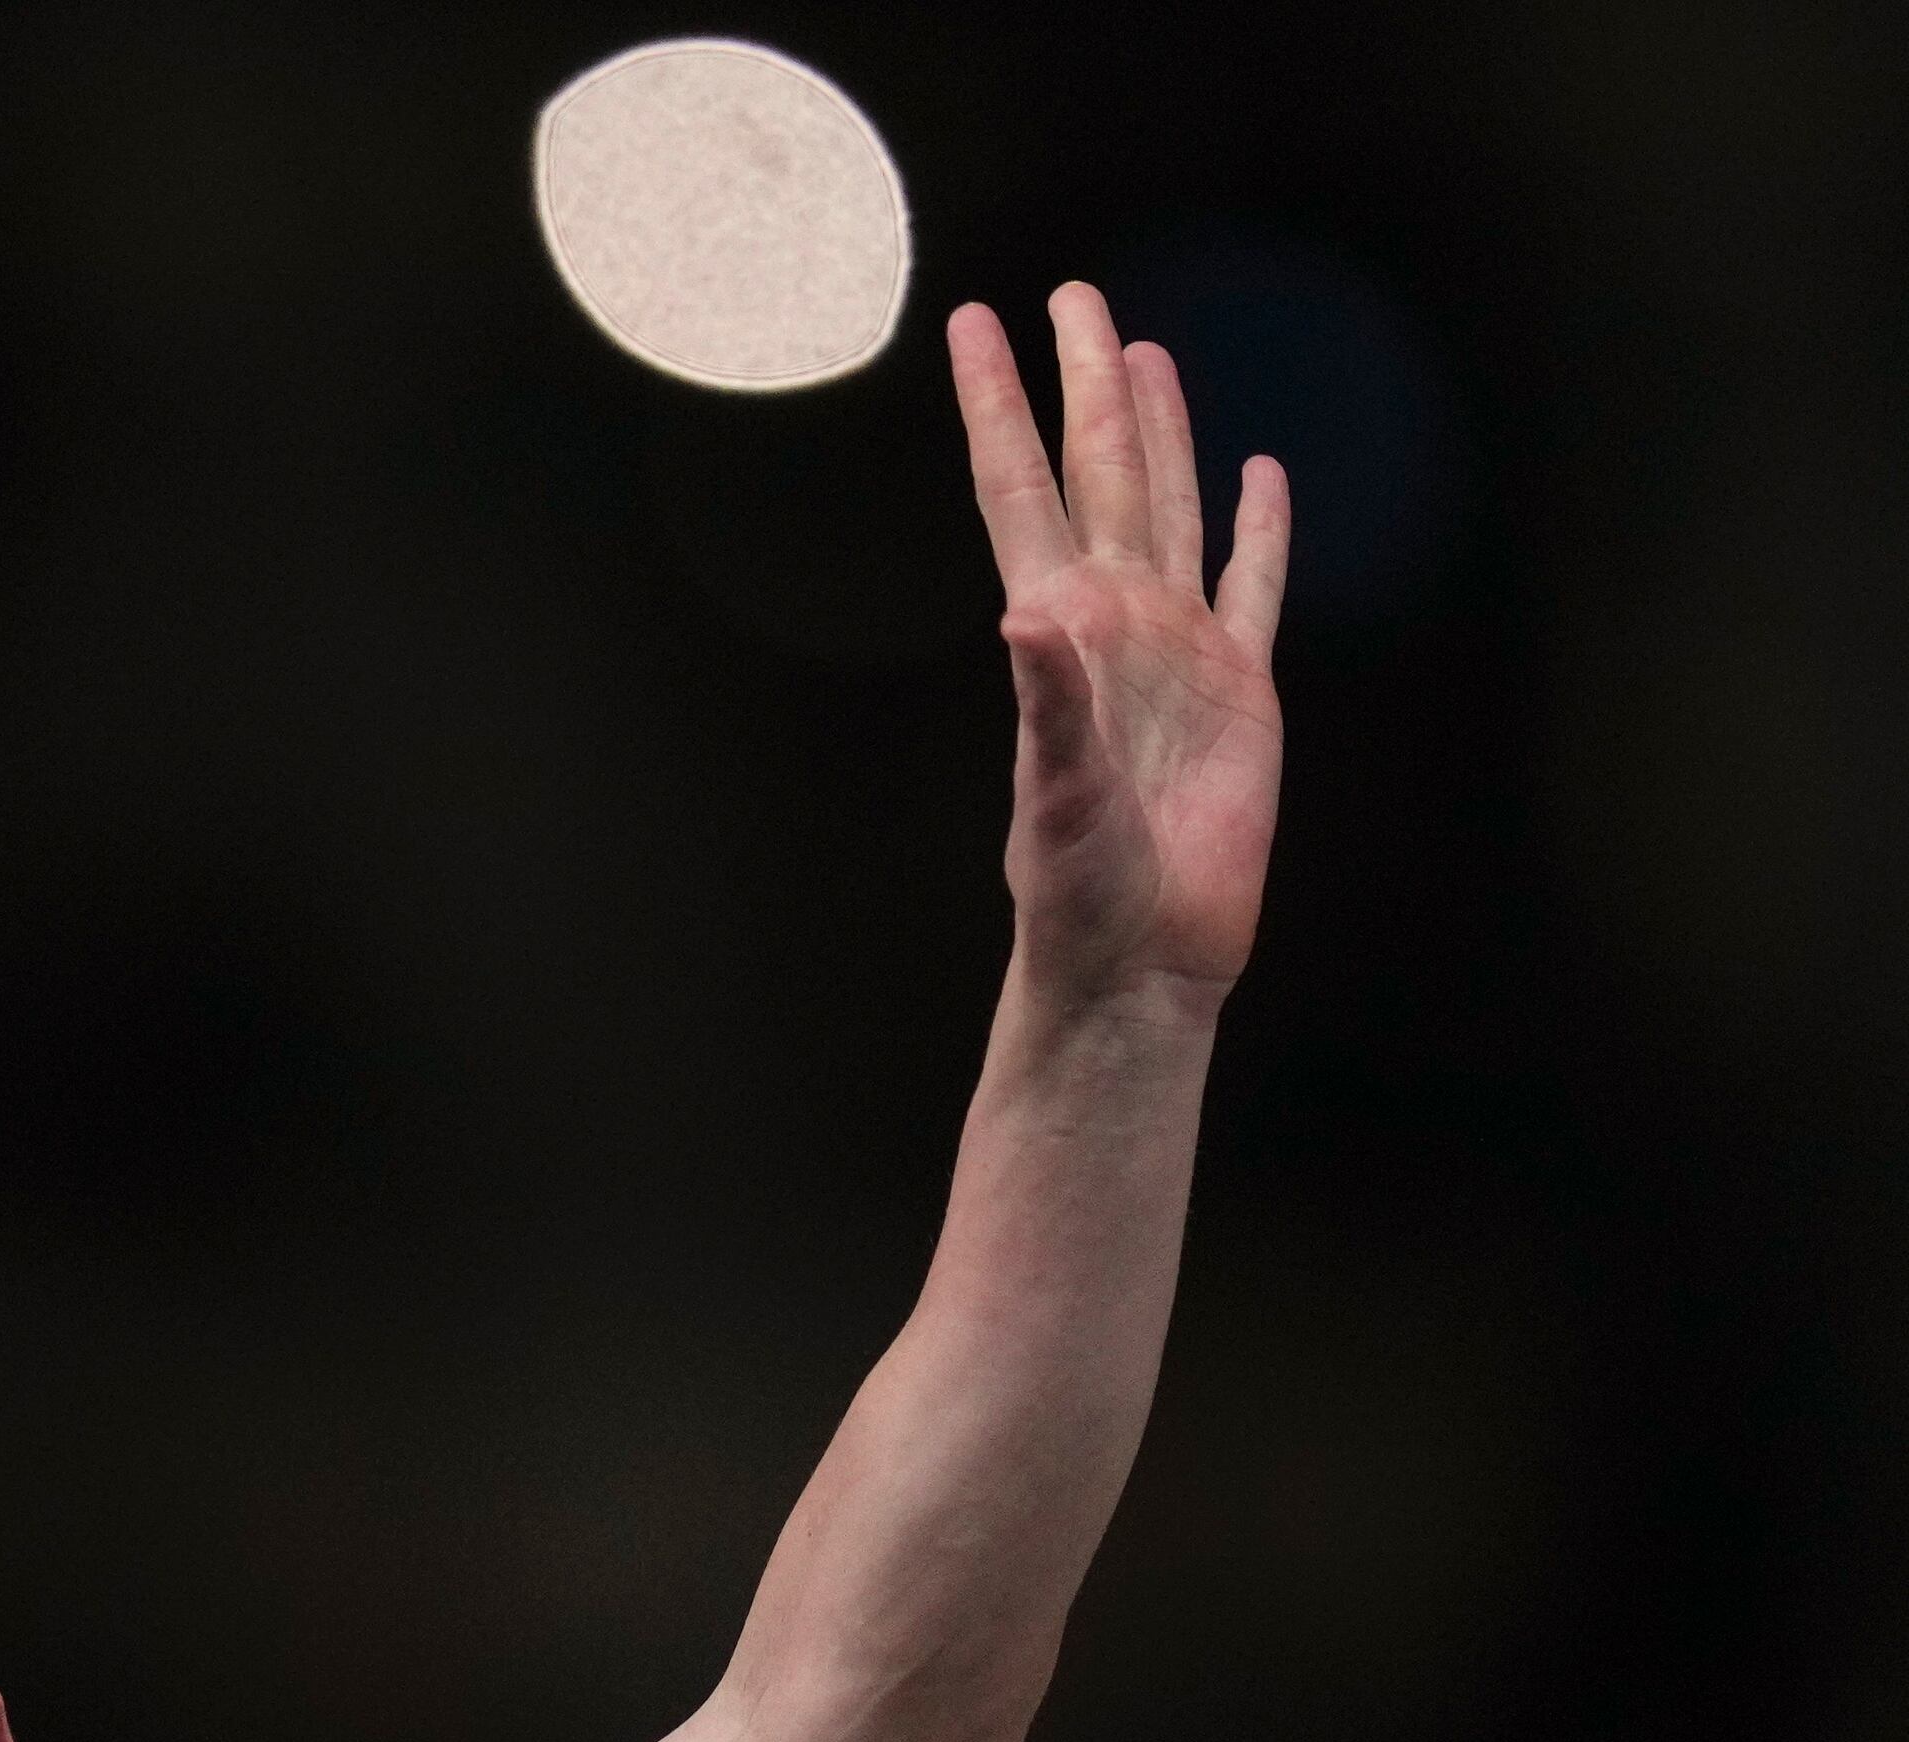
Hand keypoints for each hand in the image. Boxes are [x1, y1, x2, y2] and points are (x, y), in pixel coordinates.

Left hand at [951, 284, 1289, 1010]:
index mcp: (1062, 630)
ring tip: (1143, 354)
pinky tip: (1260, 474)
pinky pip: (1254, 586)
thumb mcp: (1058, 794)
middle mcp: (1116, 622)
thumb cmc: (1082, 889)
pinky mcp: (1242, 690)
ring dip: (1159, 429)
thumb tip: (1027, 615)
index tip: (973, 325)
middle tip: (1074, 294)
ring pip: (1171, 505)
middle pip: (1100, 469)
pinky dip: (1261, 529)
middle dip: (1085, 380)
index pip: (1020, 489)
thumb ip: (1048, 704)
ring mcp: (1180, 650)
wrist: (1144, 955)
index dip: (997, 404)